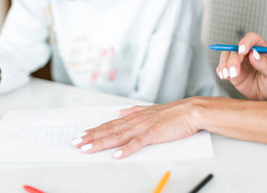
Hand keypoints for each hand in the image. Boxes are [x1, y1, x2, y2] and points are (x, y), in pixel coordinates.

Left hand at [71, 99, 199, 158]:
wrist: (190, 111)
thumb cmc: (173, 113)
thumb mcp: (150, 110)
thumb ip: (135, 111)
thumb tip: (123, 112)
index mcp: (134, 117)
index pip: (110, 125)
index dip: (94, 130)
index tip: (82, 135)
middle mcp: (135, 121)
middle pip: (109, 130)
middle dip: (91, 137)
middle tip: (76, 142)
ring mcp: (143, 128)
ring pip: (118, 136)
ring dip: (101, 143)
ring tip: (87, 148)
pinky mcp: (153, 135)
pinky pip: (137, 143)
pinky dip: (126, 150)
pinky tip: (116, 155)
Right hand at [216, 32, 266, 99]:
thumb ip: (266, 66)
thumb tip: (254, 54)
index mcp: (263, 50)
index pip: (252, 38)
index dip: (246, 42)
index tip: (242, 51)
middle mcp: (250, 53)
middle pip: (236, 49)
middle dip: (233, 60)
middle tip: (234, 72)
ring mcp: (240, 62)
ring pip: (226, 55)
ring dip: (224, 65)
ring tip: (227, 76)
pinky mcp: (233, 71)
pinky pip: (222, 66)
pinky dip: (220, 70)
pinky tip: (224, 77)